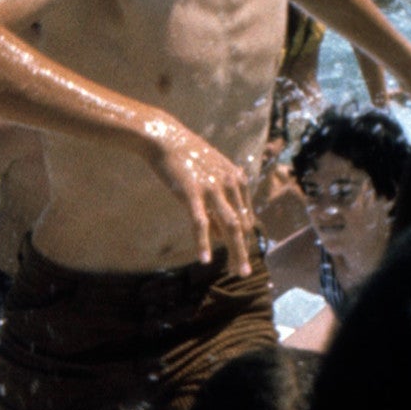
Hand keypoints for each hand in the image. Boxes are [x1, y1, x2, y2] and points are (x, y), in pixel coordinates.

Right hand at [144, 120, 252, 273]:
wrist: (165, 138)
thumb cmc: (184, 156)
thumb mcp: (209, 173)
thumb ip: (219, 198)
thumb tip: (219, 231)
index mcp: (236, 179)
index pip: (245, 216)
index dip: (245, 238)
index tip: (241, 254)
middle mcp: (229, 184)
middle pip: (242, 224)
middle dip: (245, 250)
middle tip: (244, 271)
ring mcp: (212, 189)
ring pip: (229, 227)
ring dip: (235, 252)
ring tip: (237, 271)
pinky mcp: (192, 193)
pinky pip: (200, 223)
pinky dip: (203, 243)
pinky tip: (204, 259)